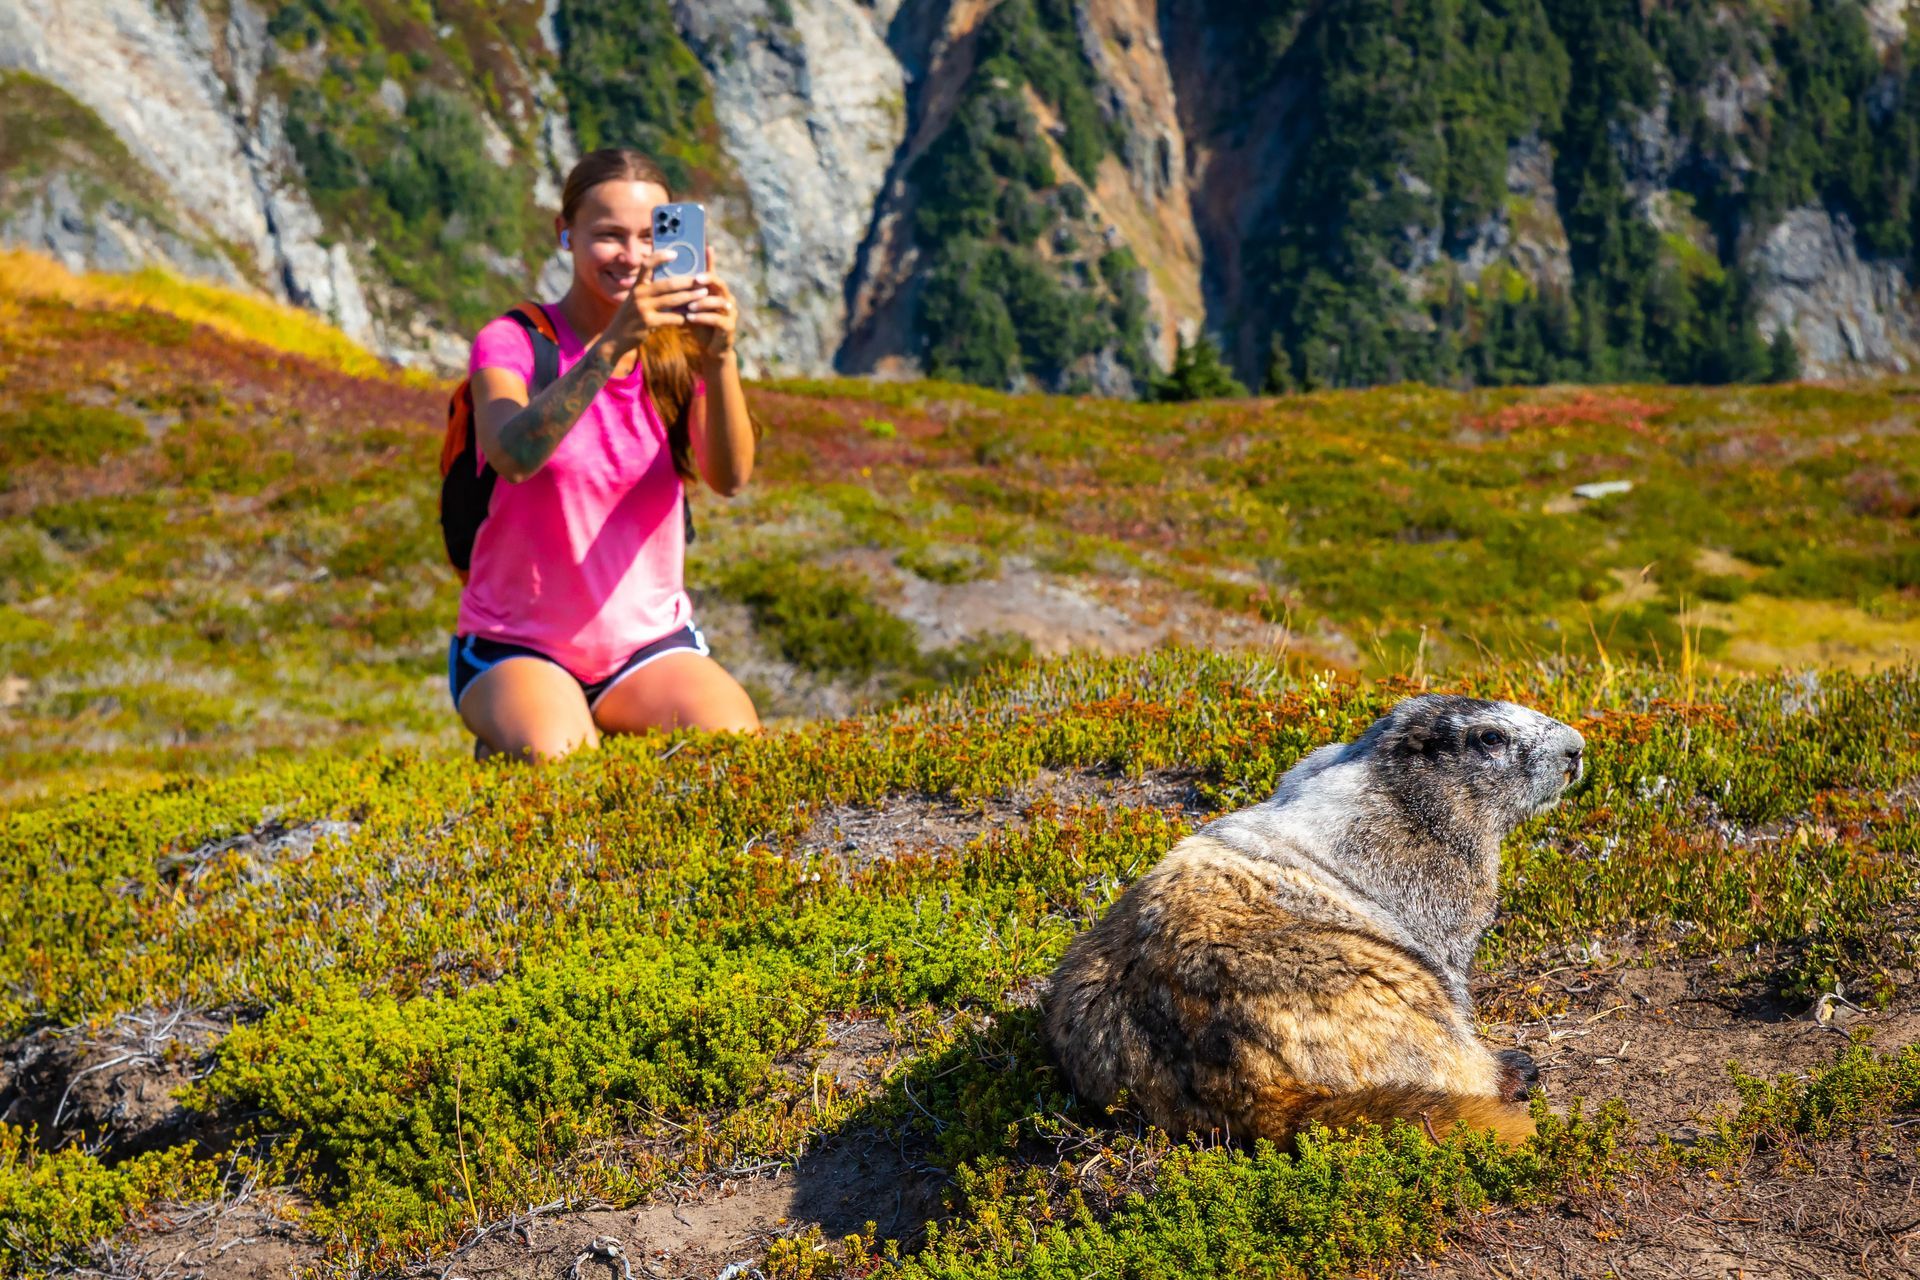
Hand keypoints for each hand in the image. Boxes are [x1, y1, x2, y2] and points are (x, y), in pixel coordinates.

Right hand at [599, 251, 709, 357]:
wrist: (615, 340)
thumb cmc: (631, 318)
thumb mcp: (636, 301)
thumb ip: (648, 291)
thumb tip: (672, 281)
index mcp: (636, 286)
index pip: (646, 265)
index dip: (660, 257)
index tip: (674, 253)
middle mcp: (638, 294)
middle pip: (667, 283)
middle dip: (687, 282)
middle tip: (701, 280)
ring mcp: (642, 308)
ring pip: (672, 300)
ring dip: (690, 297)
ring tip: (703, 294)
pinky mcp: (648, 323)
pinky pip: (671, 318)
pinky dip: (683, 317)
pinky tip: (692, 316)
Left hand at [685, 245, 738, 359]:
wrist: (710, 348)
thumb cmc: (698, 324)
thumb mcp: (689, 306)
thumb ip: (684, 294)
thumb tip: (664, 279)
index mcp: (716, 291)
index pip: (713, 272)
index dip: (711, 260)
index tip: (706, 248)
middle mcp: (726, 298)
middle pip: (720, 284)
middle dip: (708, 279)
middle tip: (696, 279)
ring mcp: (730, 313)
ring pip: (720, 302)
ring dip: (703, 302)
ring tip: (689, 305)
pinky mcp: (729, 328)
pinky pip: (718, 320)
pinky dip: (703, 318)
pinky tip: (691, 318)